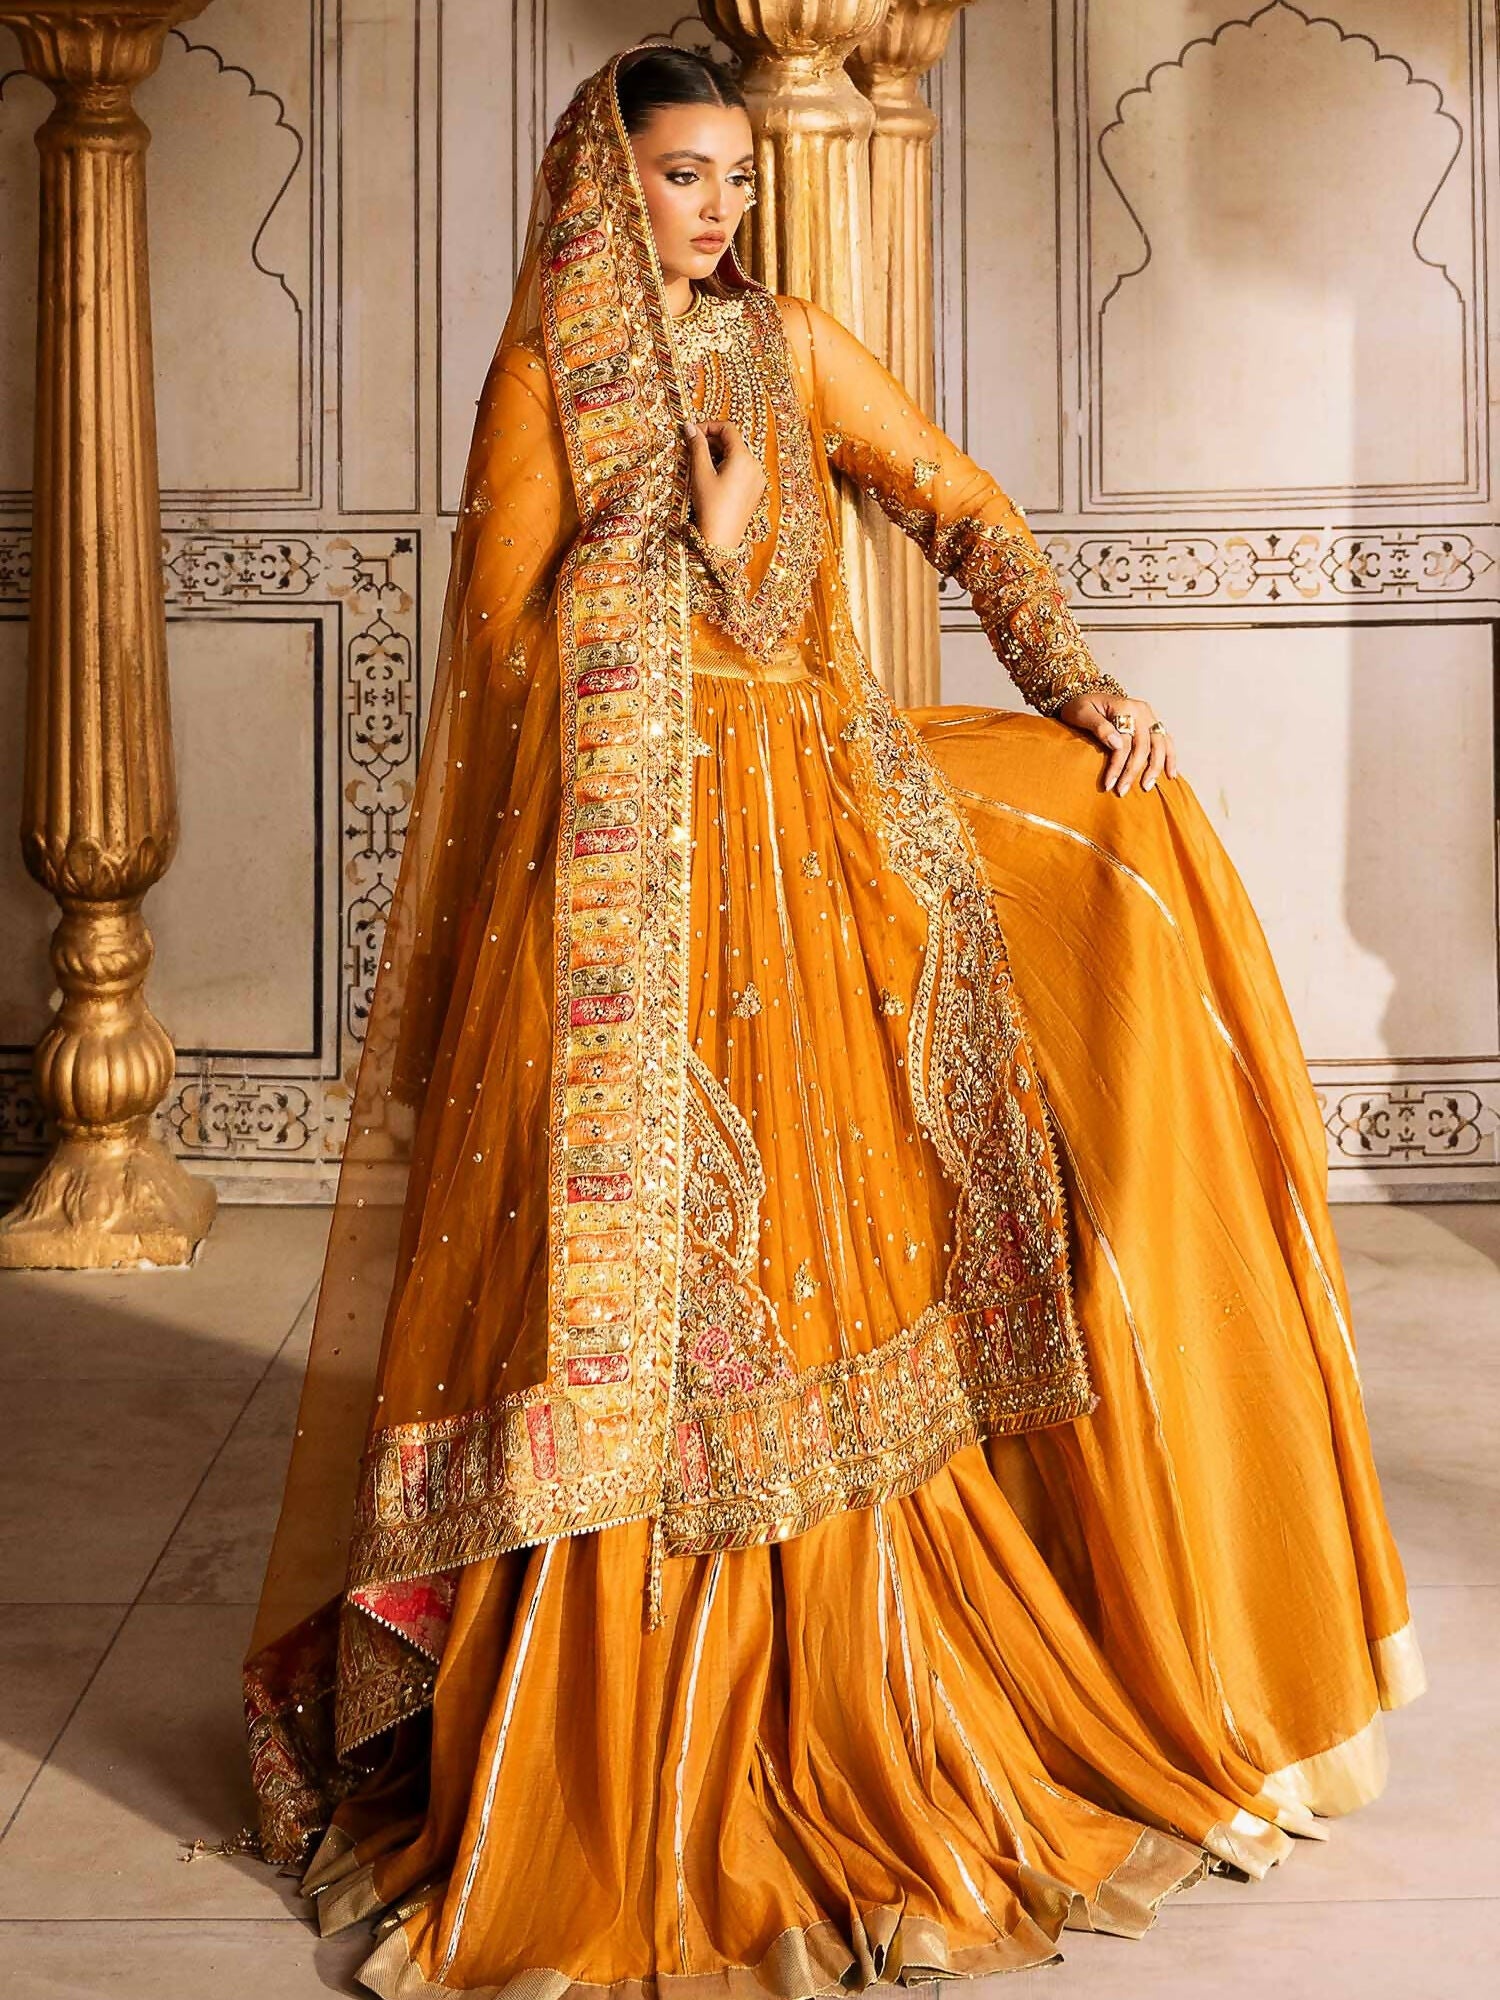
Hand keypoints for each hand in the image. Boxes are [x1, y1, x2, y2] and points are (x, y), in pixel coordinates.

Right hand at [684, 418, 765, 550]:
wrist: (720, 539)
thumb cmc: (710, 506)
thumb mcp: (700, 473)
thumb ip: (697, 446)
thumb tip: (689, 426)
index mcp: (743, 457)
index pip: (728, 428)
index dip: (708, 426)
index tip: (692, 433)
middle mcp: (755, 465)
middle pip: (733, 441)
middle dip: (712, 441)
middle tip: (692, 448)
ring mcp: (757, 478)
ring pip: (737, 455)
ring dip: (718, 453)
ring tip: (700, 464)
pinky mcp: (755, 490)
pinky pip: (742, 469)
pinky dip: (727, 466)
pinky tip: (713, 477)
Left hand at [1054, 692, 1177, 796]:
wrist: (1085, 697)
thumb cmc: (1081, 706)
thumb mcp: (1082, 713)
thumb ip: (1099, 727)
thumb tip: (1117, 744)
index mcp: (1125, 707)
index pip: (1125, 742)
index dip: (1117, 765)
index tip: (1108, 784)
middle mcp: (1141, 710)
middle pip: (1144, 745)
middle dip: (1134, 771)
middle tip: (1122, 791)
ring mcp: (1149, 716)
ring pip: (1159, 745)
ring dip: (1155, 768)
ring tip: (1147, 787)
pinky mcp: (1151, 723)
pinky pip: (1166, 741)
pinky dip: (1170, 757)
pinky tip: (1170, 774)